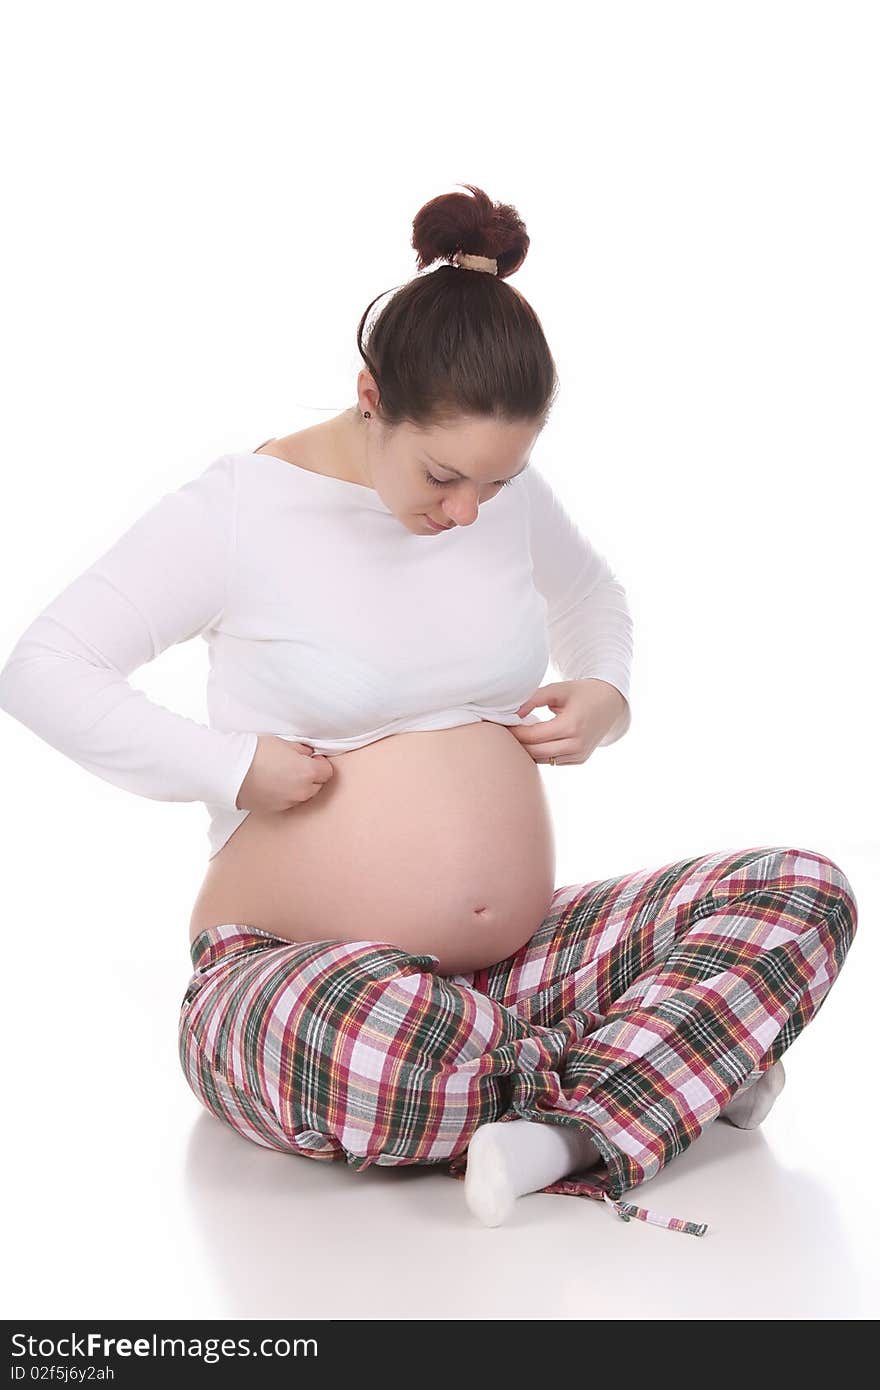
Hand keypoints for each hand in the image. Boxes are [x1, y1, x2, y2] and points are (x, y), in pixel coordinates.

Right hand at [235, 736, 333, 811]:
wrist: (229, 770)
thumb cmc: (255, 752)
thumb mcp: (283, 742)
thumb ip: (301, 751)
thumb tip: (308, 755)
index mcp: (307, 773)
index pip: (327, 772)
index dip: (320, 763)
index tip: (311, 758)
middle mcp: (301, 791)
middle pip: (317, 786)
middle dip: (312, 776)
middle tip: (297, 765)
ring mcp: (288, 803)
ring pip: (303, 796)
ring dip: (299, 786)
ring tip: (283, 774)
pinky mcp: (275, 810)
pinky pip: (288, 802)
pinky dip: (286, 794)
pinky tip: (273, 784)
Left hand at [507, 679, 626, 765]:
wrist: (610, 703)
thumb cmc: (582, 692)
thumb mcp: (558, 690)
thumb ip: (533, 699)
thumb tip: (512, 713)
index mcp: (571, 725)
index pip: (533, 736)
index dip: (514, 731)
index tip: (501, 724)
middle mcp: (576, 744)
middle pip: (534, 752)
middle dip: (517, 743)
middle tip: (504, 731)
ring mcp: (579, 755)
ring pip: (542, 760)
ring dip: (528, 750)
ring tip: (518, 735)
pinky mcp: (579, 759)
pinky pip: (552, 761)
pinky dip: (540, 753)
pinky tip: (534, 741)